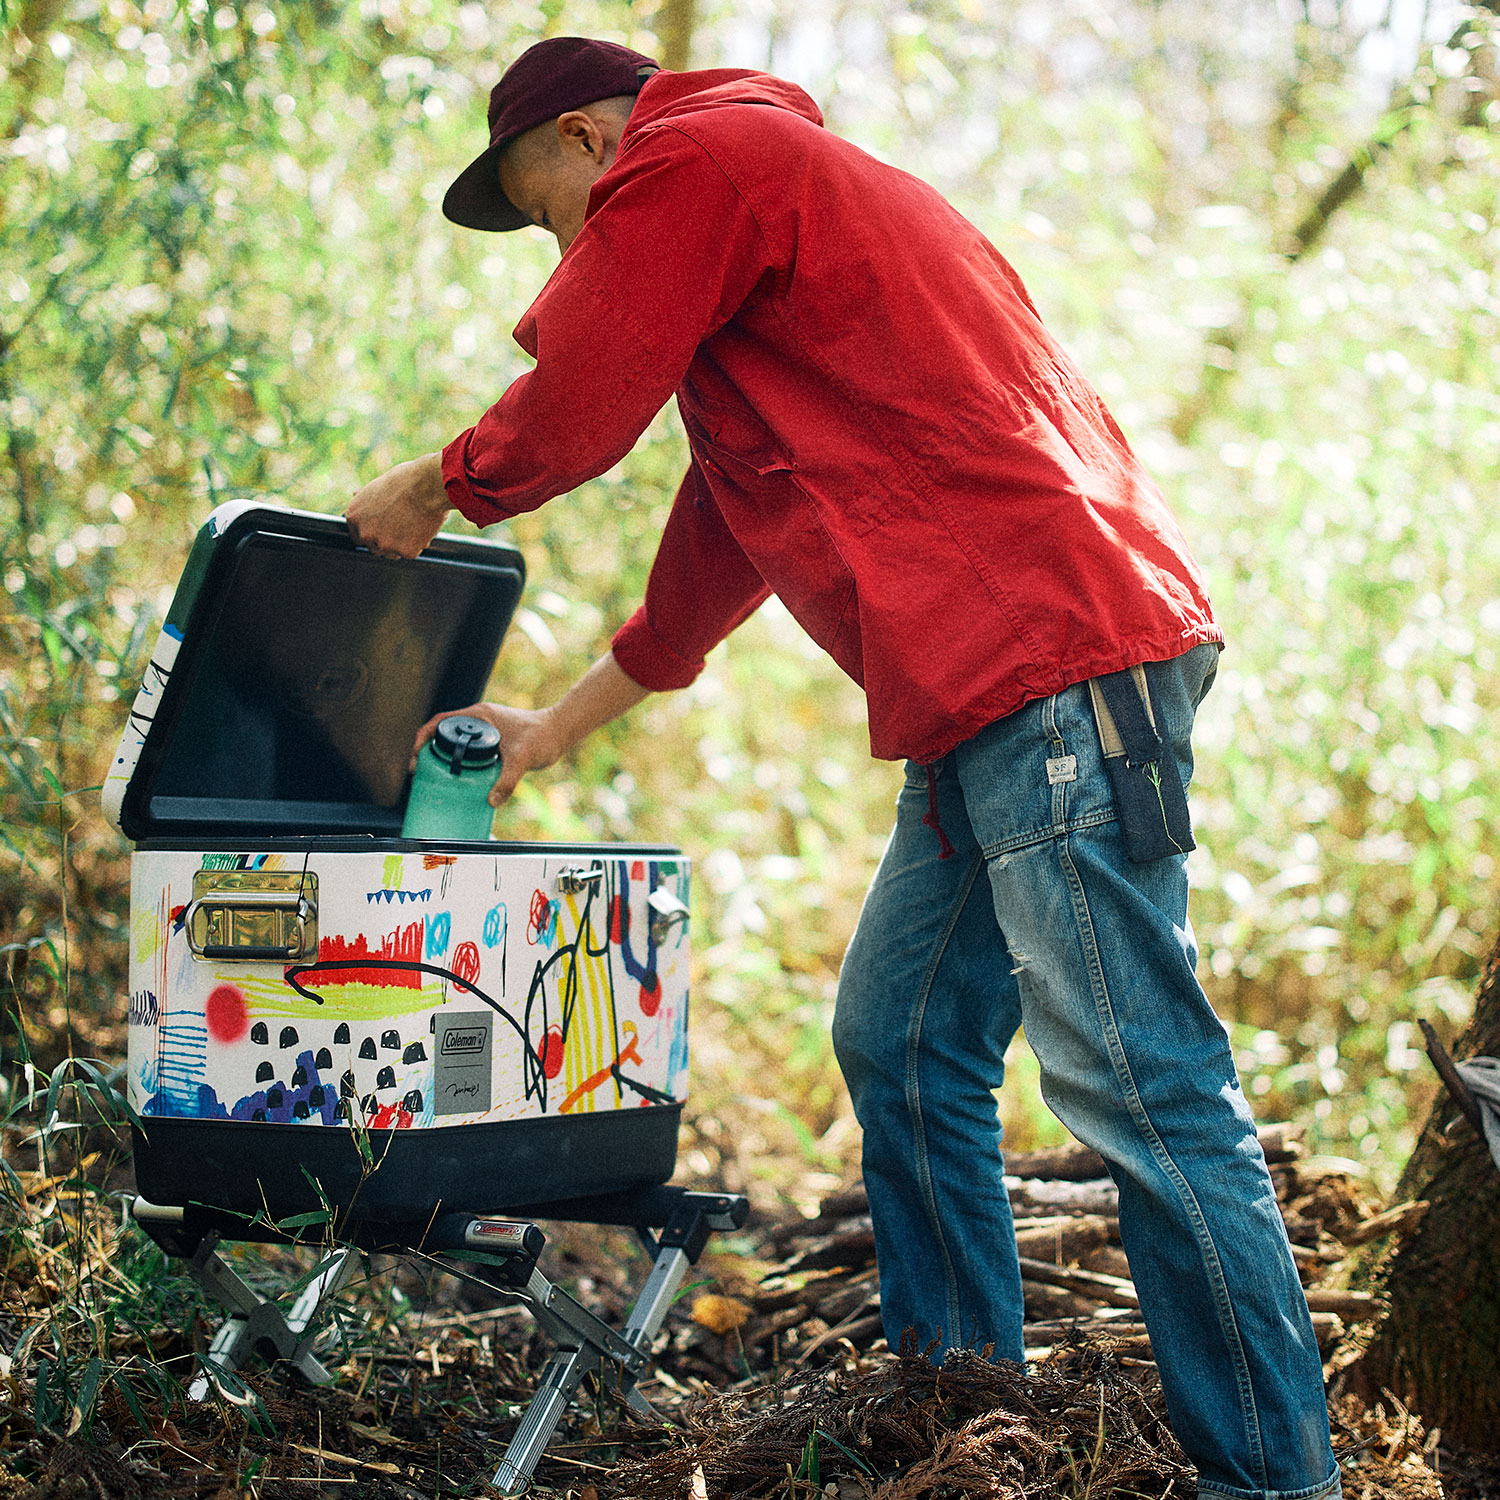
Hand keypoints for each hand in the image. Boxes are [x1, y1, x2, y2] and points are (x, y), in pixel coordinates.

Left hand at [347, 452, 450, 558]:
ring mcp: (384, 544)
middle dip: (387, 542)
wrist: (427, 485)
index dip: (373, 534)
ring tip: (414, 524)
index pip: (358, 537)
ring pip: (393, 553)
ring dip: (402, 544)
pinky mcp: (405, 552)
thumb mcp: (377, 486)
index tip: (384, 530)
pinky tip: (423, 527)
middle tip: (402, 528)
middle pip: (375, 548)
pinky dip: (418, 544)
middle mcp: (365, 533)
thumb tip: (354, 493)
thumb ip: (366, 500)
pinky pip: (412, 552)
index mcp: (354, 516)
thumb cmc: (405, 480)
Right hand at [413, 702, 564, 806]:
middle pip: (443, 731)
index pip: (440, 721)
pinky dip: (457, 757)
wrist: (559, 731)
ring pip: (454, 739)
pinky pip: (467, 746)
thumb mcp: (522, 759)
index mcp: (480, 716)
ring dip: (442, 753)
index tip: (415, 755)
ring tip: (432, 774)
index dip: (423, 737)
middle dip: (427, 749)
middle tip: (420, 770)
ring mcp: (485, 728)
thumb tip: (491, 801)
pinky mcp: (492, 738)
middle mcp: (480, 719)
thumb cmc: (542, 736)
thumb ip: (507, 781)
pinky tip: (457, 775)